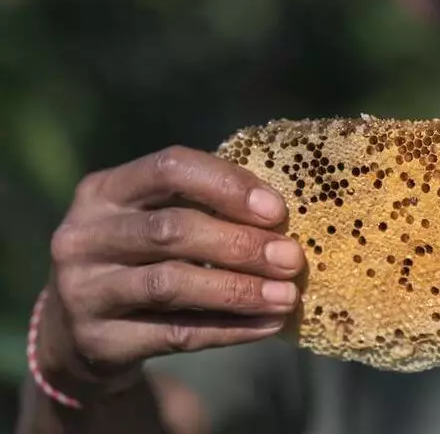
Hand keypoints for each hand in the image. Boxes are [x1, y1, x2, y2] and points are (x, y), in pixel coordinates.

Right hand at [42, 145, 303, 394]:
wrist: (77, 332)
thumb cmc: (140, 259)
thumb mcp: (154, 220)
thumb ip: (204, 209)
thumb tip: (282, 220)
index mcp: (104, 190)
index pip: (169, 168)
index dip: (227, 185)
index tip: (277, 211)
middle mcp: (84, 235)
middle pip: (172, 230)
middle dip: (241, 243)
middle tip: (291, 258)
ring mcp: (83, 291)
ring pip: (171, 284)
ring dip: (239, 290)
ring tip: (286, 296)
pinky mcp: (97, 341)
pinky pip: (176, 334)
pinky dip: (230, 329)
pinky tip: (267, 325)